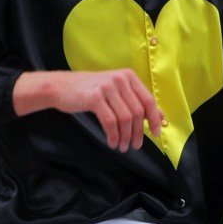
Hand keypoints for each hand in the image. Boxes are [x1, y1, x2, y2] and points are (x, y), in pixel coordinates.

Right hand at [14, 70, 163, 152]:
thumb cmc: (91, 91)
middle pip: (137, 112)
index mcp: (128, 76)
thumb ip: (137, 101)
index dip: (154, 119)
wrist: (62, 87)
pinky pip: (110, 122)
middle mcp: (120, 79)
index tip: (156, 134)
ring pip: (125, 118)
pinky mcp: (94, 98)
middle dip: (138, 132)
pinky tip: (112, 142)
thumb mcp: (116, 91)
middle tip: (135, 145)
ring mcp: (107, 87)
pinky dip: (114, 135)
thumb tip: (161, 117)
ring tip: (122, 146)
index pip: (148, 100)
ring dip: (125, 136)